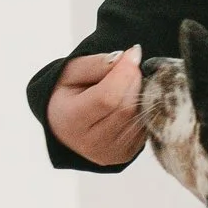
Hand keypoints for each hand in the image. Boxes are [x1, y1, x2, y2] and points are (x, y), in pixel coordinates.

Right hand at [46, 45, 147, 166]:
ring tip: (129, 83)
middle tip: (130, 66)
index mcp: (71, 120)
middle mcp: (90, 142)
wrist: (64, 125)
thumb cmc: (69, 94)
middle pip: (126, 108)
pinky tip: (131, 99)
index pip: (107, 98)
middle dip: (134, 80)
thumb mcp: (71, 72)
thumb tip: (127, 58)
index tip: (132, 53)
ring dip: (141, 94)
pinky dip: (142, 108)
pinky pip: (144, 126)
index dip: (125, 73)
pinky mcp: (125, 155)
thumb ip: (96, 63)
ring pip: (138, 117)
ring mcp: (109, 153)